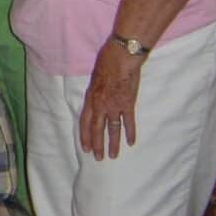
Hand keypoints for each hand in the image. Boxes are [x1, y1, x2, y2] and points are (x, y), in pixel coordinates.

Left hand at [79, 40, 142, 159]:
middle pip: (97, 129)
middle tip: (98, 158)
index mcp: (91, 97)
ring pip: (112, 129)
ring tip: (113, 156)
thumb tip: (95, 98)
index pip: (85, 121)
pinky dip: (130, 132)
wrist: (121, 57)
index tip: (86, 147)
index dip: (85, 135)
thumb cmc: (107, 61)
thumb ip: (95, 90)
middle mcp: (101, 104)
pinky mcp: (128, 104)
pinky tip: (131, 142)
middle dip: (97, 145)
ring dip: (112, 143)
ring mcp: (114, 106)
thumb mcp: (94, 76)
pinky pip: (129, 122)